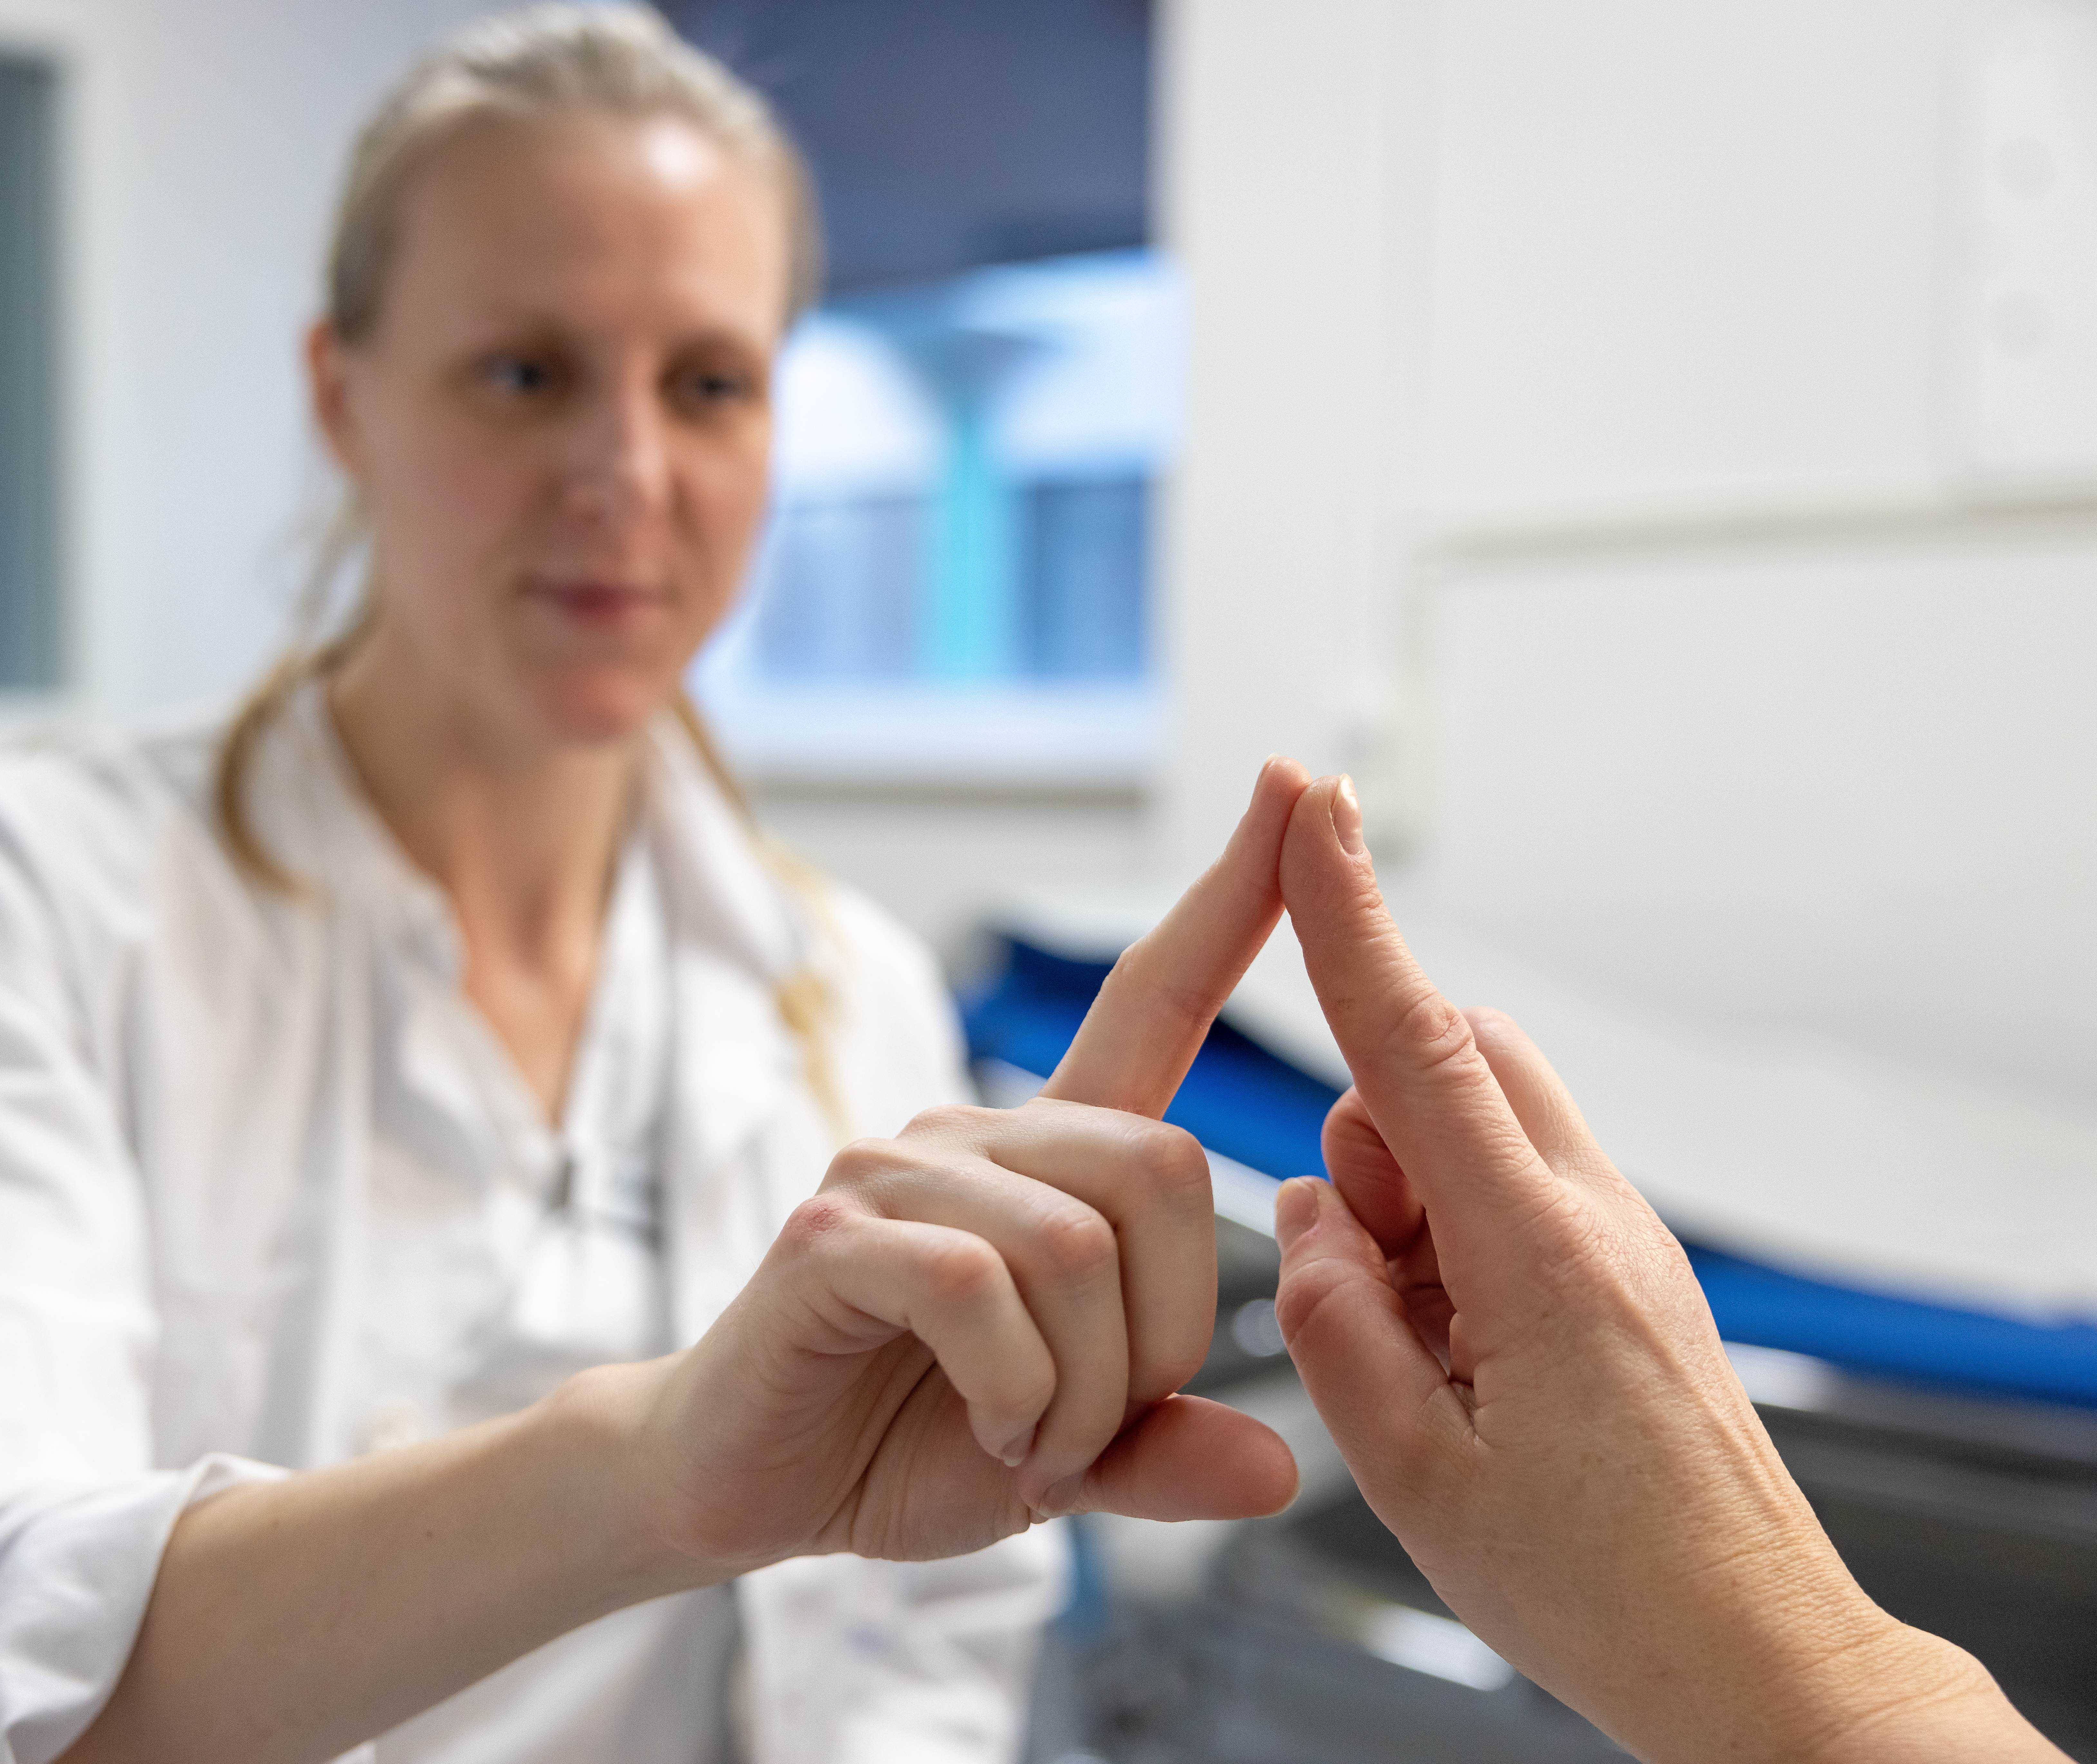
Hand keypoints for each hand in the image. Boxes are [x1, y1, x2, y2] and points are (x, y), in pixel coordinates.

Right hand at [629, 761, 1314, 1570]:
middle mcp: (976, 1132)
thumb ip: (1166, 1448)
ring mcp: (897, 1169)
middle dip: (1162, 1335)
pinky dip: (1011, 1391)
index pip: (1153, 994)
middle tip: (1093, 1423)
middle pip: (1162, 1171)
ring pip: (1075, 1248)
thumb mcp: (1072, 1453)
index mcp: (1049, 1160)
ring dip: (1083, 1388)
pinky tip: (986, 1429)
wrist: (752, 1482)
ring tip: (1028, 1436)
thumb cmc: (909, 1441)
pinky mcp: (834, 1230)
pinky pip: (979, 1289)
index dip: (1236, 898)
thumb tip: (1274, 1470)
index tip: (1301, 781)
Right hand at [1268, 773, 2062, 1762]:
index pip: (1415, 1040)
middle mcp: (1589, 1222)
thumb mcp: (1414, 1476)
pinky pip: (1510, 1200)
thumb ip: (1338, 1327)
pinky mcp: (1622, 1279)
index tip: (1313, 808)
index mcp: (1533, 1256)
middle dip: (1376, 1124)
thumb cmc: (1601, 1586)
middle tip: (1362, 1269)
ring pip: (1480, 1133)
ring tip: (1419, 1354)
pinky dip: (1451, 1248)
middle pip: (1458, 1064)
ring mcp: (1617, 1246)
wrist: (1753, 1660)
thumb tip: (1306, 1218)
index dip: (1351, 914)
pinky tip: (1460, 1367)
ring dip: (1409, 1202)